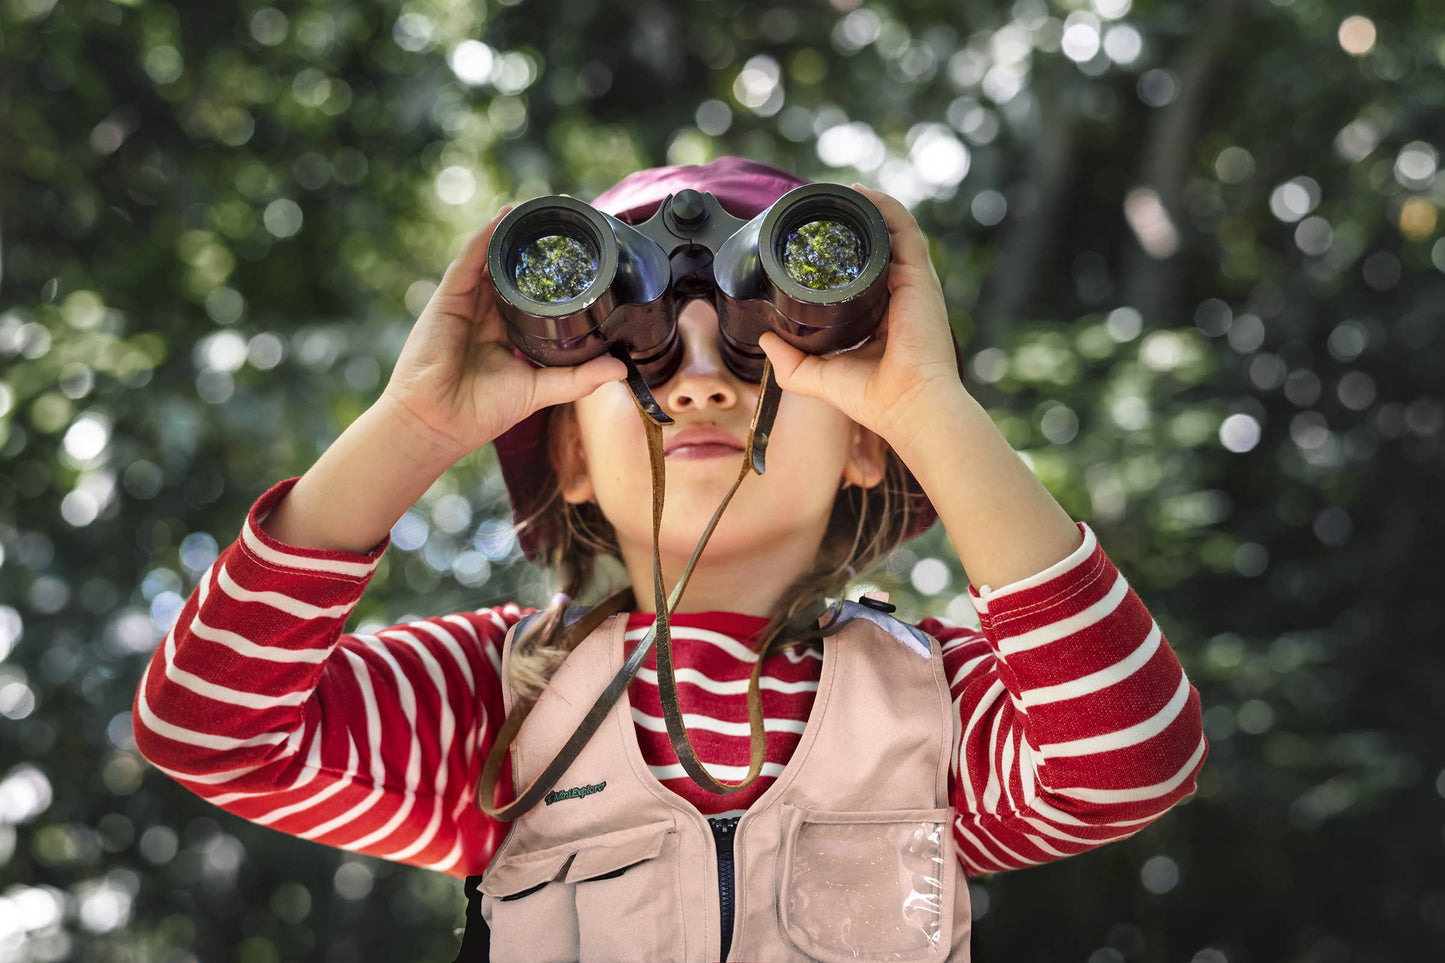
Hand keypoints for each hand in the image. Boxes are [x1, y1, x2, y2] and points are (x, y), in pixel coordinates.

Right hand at [379, 205, 628, 459]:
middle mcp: (486, 313)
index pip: (534, 295)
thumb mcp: (539, 390)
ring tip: (538, 209)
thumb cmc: (479, 412)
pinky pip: (468, 262)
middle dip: (536, 246)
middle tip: (565, 221)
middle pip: (514, 271)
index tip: (579, 255)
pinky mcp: (448, 300)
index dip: (553, 275)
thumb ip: (578, 379)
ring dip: (513, 232)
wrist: (436, 423)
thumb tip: (620, 369)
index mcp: (507, 332)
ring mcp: (466, 303)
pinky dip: (484, 238)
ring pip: (492, 258)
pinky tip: (503, 218)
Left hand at [757, 184, 963, 447]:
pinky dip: (885, 208)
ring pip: (893, 231)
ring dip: (868, 208)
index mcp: (882, 316)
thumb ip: (791, 362)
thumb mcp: (820, 376)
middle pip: (879, 247)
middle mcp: (900, 296)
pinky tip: (862, 194)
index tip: (817, 238)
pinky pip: (904, 230)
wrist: (909, 404)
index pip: (865, 274)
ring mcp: (913, 284)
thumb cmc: (875, 398)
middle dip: (853, 224)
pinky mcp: (919, 277)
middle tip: (823, 209)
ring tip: (840, 193)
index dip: (843, 253)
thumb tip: (765, 341)